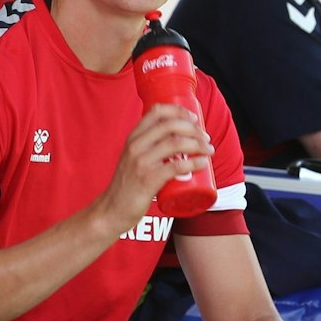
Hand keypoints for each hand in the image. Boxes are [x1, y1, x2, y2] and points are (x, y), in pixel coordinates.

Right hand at [100, 105, 211, 231]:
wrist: (112, 209)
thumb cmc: (127, 185)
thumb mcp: (132, 158)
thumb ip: (147, 147)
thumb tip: (177, 140)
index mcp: (132, 137)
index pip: (156, 111)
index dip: (179, 111)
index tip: (193, 118)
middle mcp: (135, 146)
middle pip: (171, 125)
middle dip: (194, 129)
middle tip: (205, 139)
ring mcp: (141, 163)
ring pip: (176, 143)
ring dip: (198, 144)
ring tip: (209, 150)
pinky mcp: (148, 180)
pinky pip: (176, 166)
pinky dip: (194, 162)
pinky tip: (203, 163)